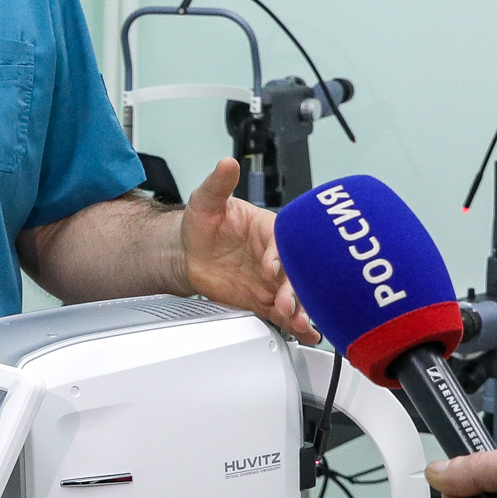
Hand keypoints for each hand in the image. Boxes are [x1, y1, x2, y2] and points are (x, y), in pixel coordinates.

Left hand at [182, 157, 315, 342]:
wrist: (189, 253)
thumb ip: (218, 184)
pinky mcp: (264, 300)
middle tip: (287, 302)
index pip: (283, 240)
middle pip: (294, 272)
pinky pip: (284, 313)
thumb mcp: (206, 201)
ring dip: (299, 309)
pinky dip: (296, 324)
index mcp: (270, 229)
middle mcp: (277, 255)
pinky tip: (307, 333)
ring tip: (299, 322)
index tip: (271, 266)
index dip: (280, 253)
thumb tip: (226, 164)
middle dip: (294, 288)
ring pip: (293, 295)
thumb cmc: (202, 224)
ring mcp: (272, 280)